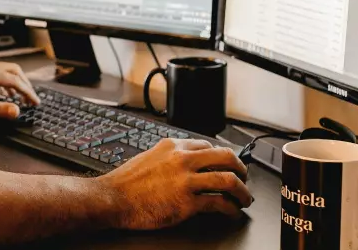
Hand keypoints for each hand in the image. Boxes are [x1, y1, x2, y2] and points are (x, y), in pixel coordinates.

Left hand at [0, 61, 39, 121]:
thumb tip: (17, 111)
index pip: (13, 79)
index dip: (27, 91)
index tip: (35, 102)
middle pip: (12, 71)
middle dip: (24, 84)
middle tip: (32, 99)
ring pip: (4, 73)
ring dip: (15, 84)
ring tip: (22, 99)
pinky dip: (5, 85)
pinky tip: (5, 97)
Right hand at [99, 138, 252, 229]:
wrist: (113, 198)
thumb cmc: (126, 182)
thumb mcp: (148, 157)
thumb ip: (169, 157)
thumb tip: (185, 163)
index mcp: (173, 146)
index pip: (208, 145)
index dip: (221, 156)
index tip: (226, 164)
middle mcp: (182, 159)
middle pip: (225, 157)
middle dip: (240, 168)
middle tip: (244, 177)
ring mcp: (186, 180)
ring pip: (228, 180)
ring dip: (242, 191)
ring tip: (244, 198)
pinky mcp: (187, 202)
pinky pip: (219, 203)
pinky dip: (231, 209)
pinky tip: (232, 212)